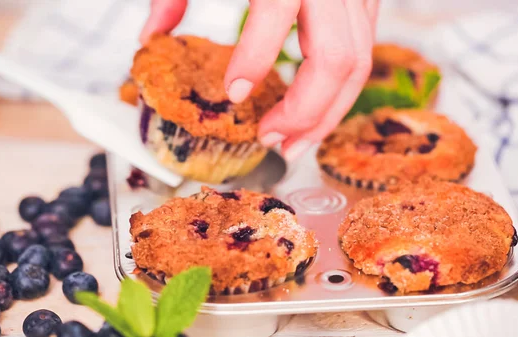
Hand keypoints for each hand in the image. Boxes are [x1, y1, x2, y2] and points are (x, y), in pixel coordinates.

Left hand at [140, 0, 377, 161]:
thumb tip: (152, 36)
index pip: (273, 15)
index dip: (254, 61)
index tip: (234, 95)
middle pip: (337, 62)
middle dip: (304, 113)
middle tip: (271, 141)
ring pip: (360, 66)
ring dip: (327, 114)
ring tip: (294, 141)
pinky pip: (365, 52)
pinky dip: (341, 89)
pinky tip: (315, 109)